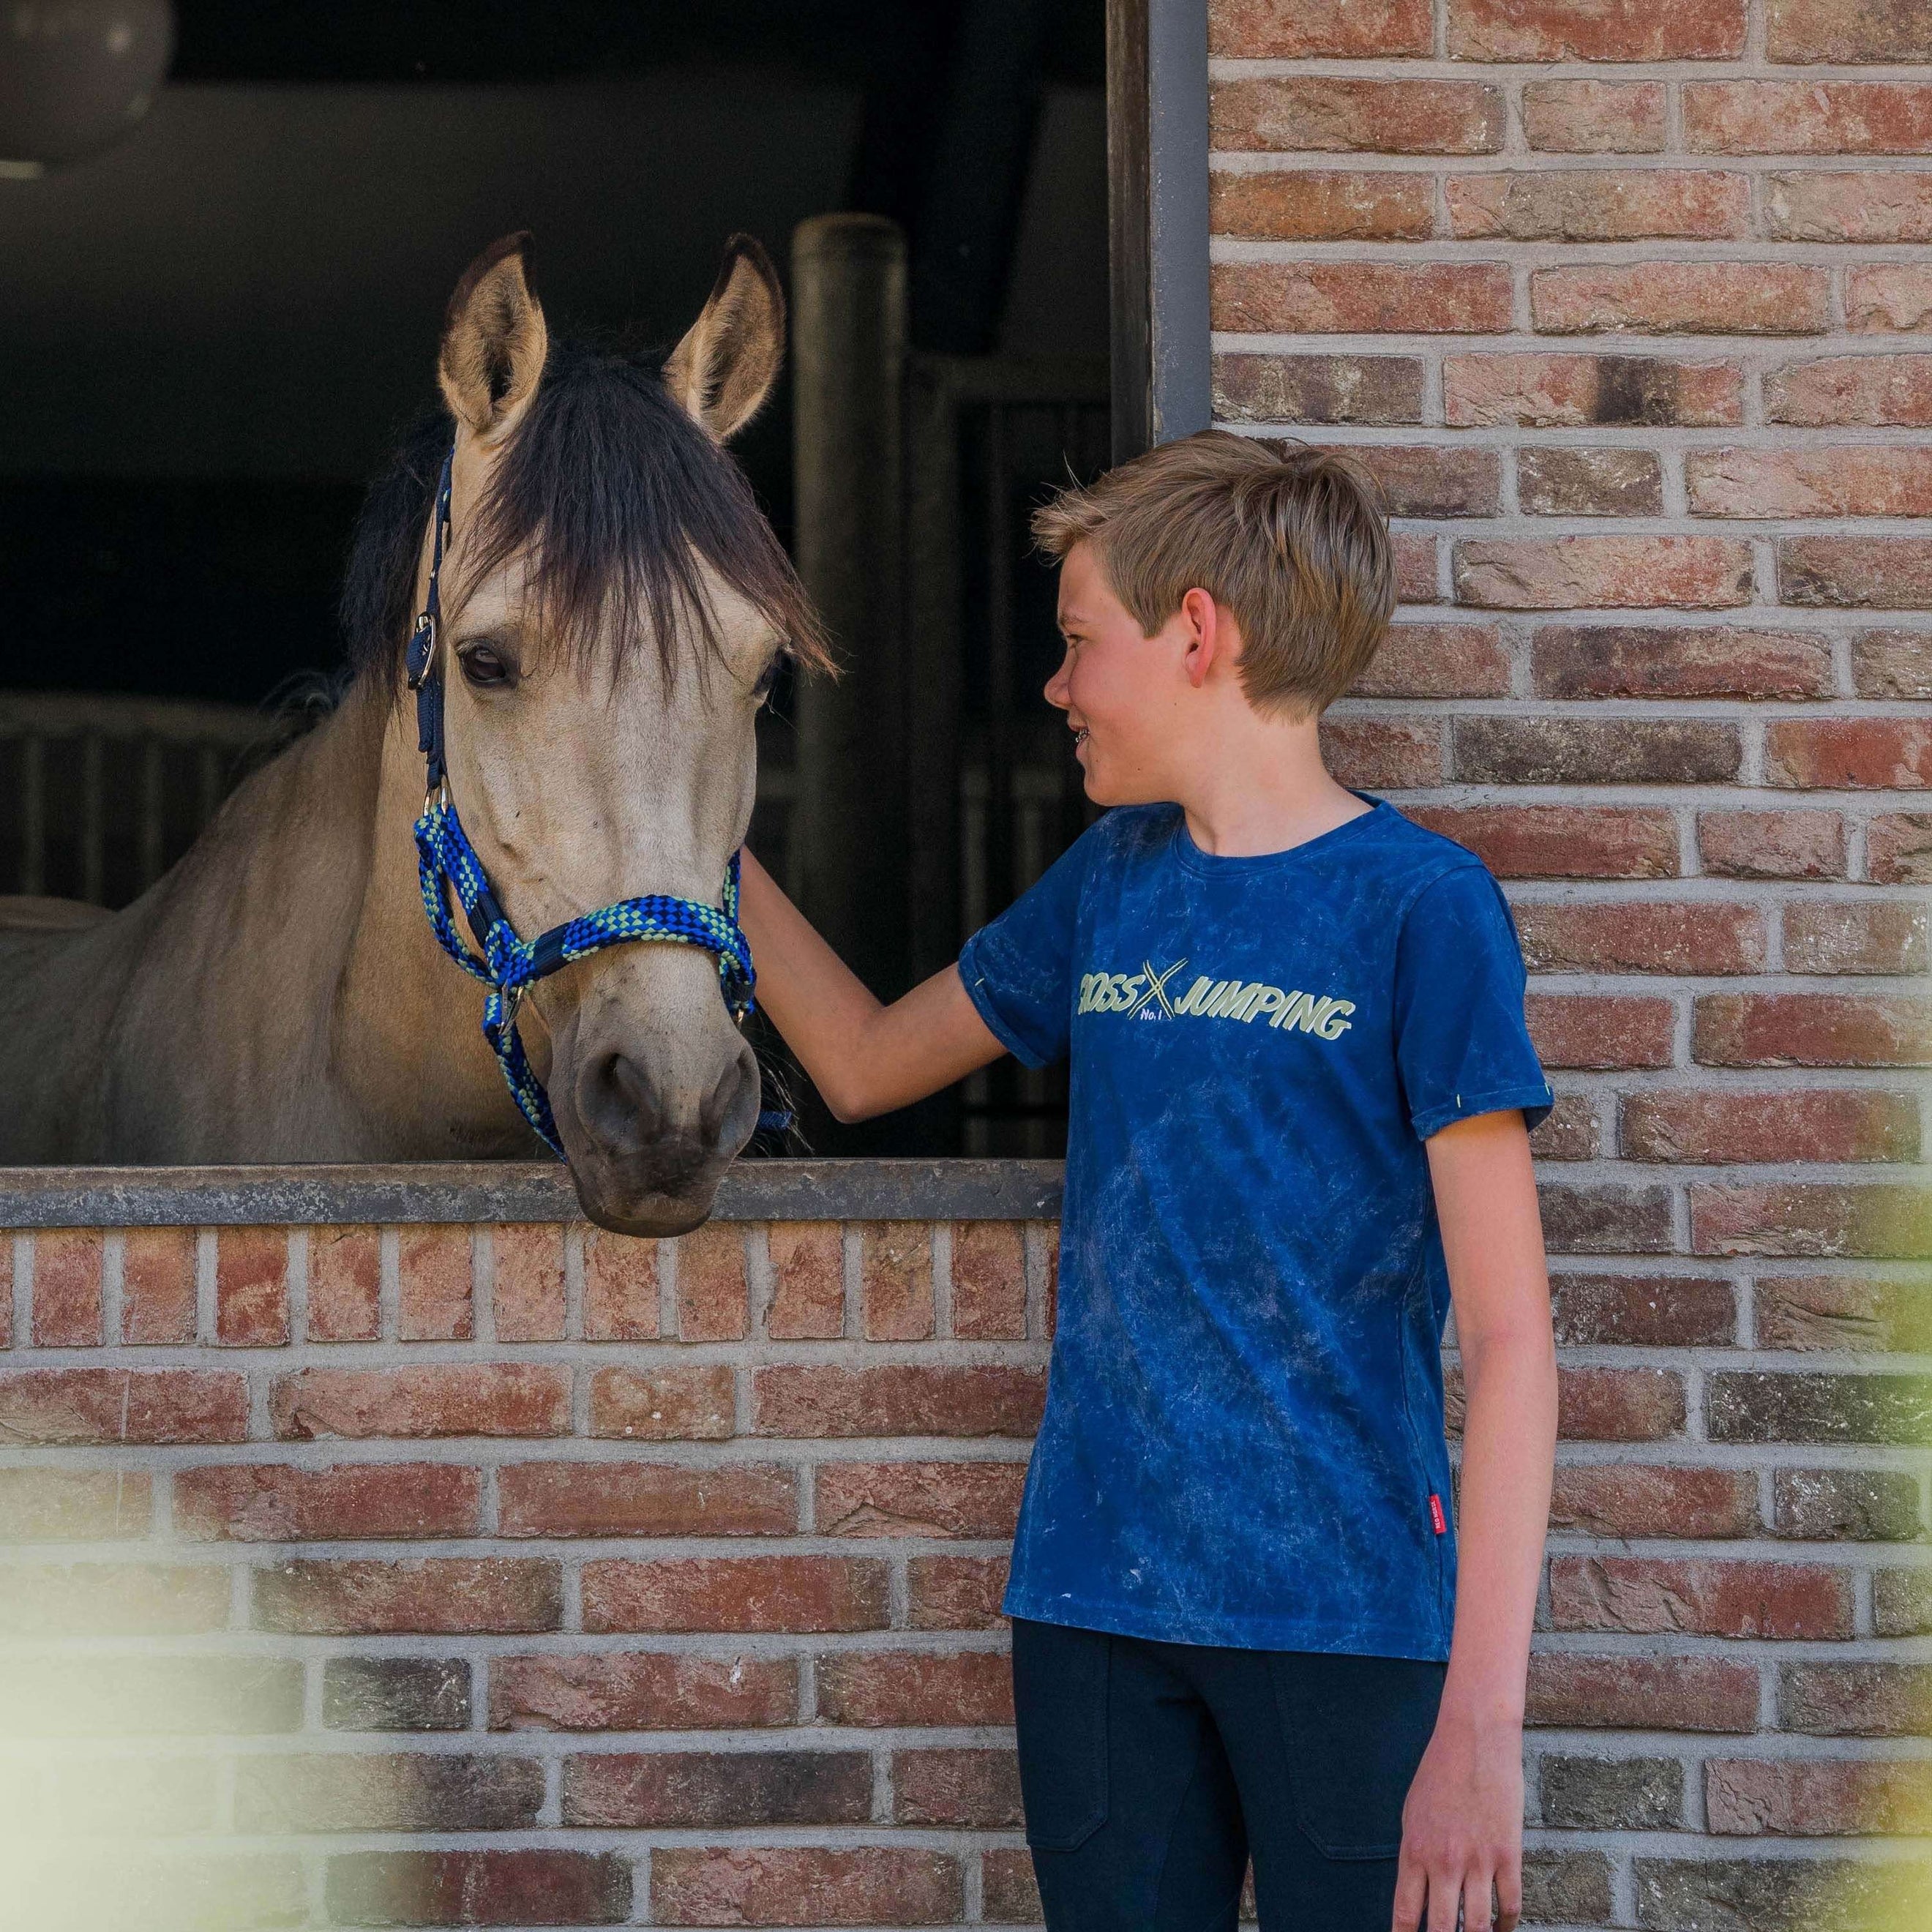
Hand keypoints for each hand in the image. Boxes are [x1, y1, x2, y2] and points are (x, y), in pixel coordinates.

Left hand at [1392, 1710, 1523, 1931]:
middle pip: (1442, 1930)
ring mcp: (1478, 1861)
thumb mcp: (1412, 1813)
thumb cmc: (1439, 1773)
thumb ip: (1414, 1856)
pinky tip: (1502, 1929)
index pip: (1405, 1913)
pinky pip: (1510, 1905)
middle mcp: (1444, 1862)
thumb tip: (1417, 1894)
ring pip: (1479, 1927)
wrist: (1474, 1739)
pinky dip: (1506, 1925)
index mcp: (1414, 1850)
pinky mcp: (1508, 1854)